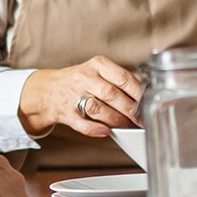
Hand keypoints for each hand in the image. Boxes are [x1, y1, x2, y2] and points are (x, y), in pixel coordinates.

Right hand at [17, 56, 141, 137]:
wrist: (47, 90)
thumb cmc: (79, 81)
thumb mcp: (98, 71)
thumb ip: (119, 80)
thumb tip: (145, 93)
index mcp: (97, 65)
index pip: (123, 77)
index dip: (138, 93)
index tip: (149, 103)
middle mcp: (84, 78)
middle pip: (112, 95)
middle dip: (130, 110)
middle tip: (142, 119)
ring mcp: (72, 95)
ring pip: (98, 109)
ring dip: (116, 120)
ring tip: (127, 126)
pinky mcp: (65, 113)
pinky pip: (82, 123)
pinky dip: (95, 129)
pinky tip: (106, 131)